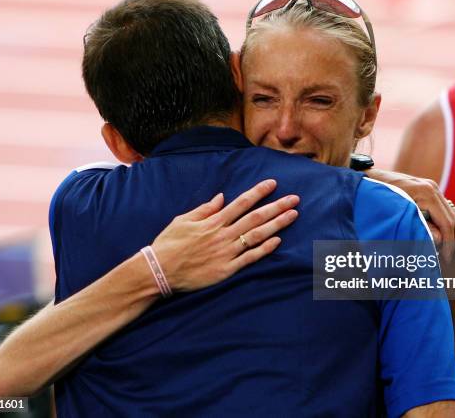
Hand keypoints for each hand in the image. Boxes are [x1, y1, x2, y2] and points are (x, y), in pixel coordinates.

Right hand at [151, 179, 298, 291]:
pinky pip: (250, 258)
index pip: (241, 202)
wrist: (159, 271)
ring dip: (277, 225)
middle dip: (276, 206)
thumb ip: (205, 209)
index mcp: (213, 221)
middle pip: (255, 217)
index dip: (259, 192)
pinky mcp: (226, 269)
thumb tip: (222, 197)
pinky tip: (278, 241)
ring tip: (293, 215)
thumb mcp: (183, 220)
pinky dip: (264, 249)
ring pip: (257, 236)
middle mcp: (223, 235)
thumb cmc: (169, 244)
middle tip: (295, 198)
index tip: (273, 183)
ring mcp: (226, 253)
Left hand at [364, 169, 454, 266]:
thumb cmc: (377, 197)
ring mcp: (432, 189)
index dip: (449, 244)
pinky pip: (447, 211)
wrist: (369, 177)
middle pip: (454, 220)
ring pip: (454, 215)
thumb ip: (418, 226)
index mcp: (426, 193)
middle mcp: (432, 189)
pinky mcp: (429, 192)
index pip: (446, 223)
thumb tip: (439, 240)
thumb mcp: (397, 213)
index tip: (448, 260)